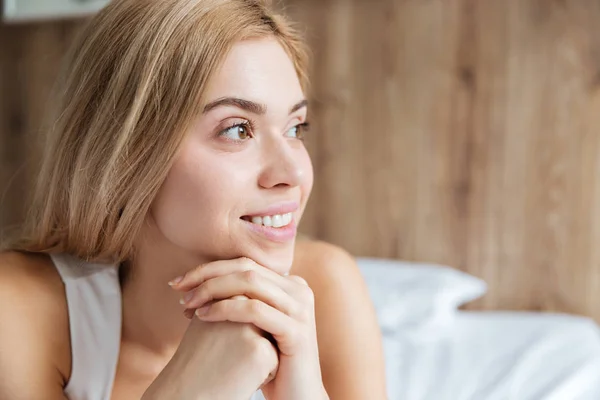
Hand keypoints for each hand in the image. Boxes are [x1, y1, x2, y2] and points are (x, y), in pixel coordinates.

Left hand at [170, 257, 327, 399]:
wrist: (297, 397)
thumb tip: (200, 282)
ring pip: (250, 282)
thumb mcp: (255, 325)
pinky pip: (255, 310)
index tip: (180, 282)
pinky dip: (225, 309)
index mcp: (289, 284)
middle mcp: (299, 289)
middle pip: (246, 268)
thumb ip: (240, 299)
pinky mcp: (297, 330)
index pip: (245, 263)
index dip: (210, 269)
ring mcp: (300, 309)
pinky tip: (202, 316)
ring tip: (187, 303)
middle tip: (178, 289)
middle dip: (207, 276)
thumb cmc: (269, 362)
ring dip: (212, 289)